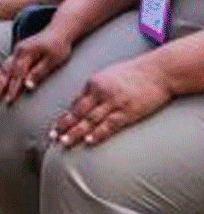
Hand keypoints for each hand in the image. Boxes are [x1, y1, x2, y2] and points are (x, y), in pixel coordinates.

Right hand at [0, 26, 72, 104]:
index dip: (13, 88)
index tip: (9, 100)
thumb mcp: (53, 60)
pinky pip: (4, 65)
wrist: (58, 30)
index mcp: (26, 52)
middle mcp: (18, 52)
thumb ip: (39, 72)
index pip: (18, 74)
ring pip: (3, 68)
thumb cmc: (58, 46)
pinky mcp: (17, 54)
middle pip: (7, 71)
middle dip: (0, 86)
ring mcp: (16, 52)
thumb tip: (28, 86)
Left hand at [50, 58, 171, 147]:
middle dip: (64, 126)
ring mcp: (114, 102)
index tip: (55, 127)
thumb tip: (83, 102)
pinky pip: (110, 124)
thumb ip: (95, 88)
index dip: (65, 116)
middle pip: (78, 112)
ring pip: (90, 120)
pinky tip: (88, 141)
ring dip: (75, 132)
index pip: (75, 103)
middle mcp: (101, 92)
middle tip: (52, 137)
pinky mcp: (128, 111)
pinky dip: (98, 133)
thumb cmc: (135, 72)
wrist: (160, 71)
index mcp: (94, 83)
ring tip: (64, 142)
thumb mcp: (109, 75)